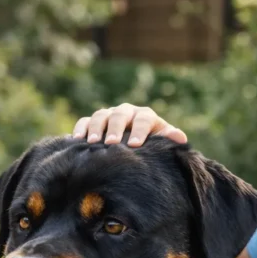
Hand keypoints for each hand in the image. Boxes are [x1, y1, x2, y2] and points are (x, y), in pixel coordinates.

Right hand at [72, 103, 187, 146]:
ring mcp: (108, 115)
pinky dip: (80, 128)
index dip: (140, 131)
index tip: (135, 145)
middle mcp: (126, 112)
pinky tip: (76, 139)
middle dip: (116, 129)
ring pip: (101, 116)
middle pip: (120, 115)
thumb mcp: (161, 142)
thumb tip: (180, 139)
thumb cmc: (151, 145)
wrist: (135, 144)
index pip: (143, 119)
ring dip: (96, 128)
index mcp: (144, 116)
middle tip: (113, 143)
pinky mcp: (93, 121)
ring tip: (93, 143)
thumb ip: (168, 138)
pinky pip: (85, 121)